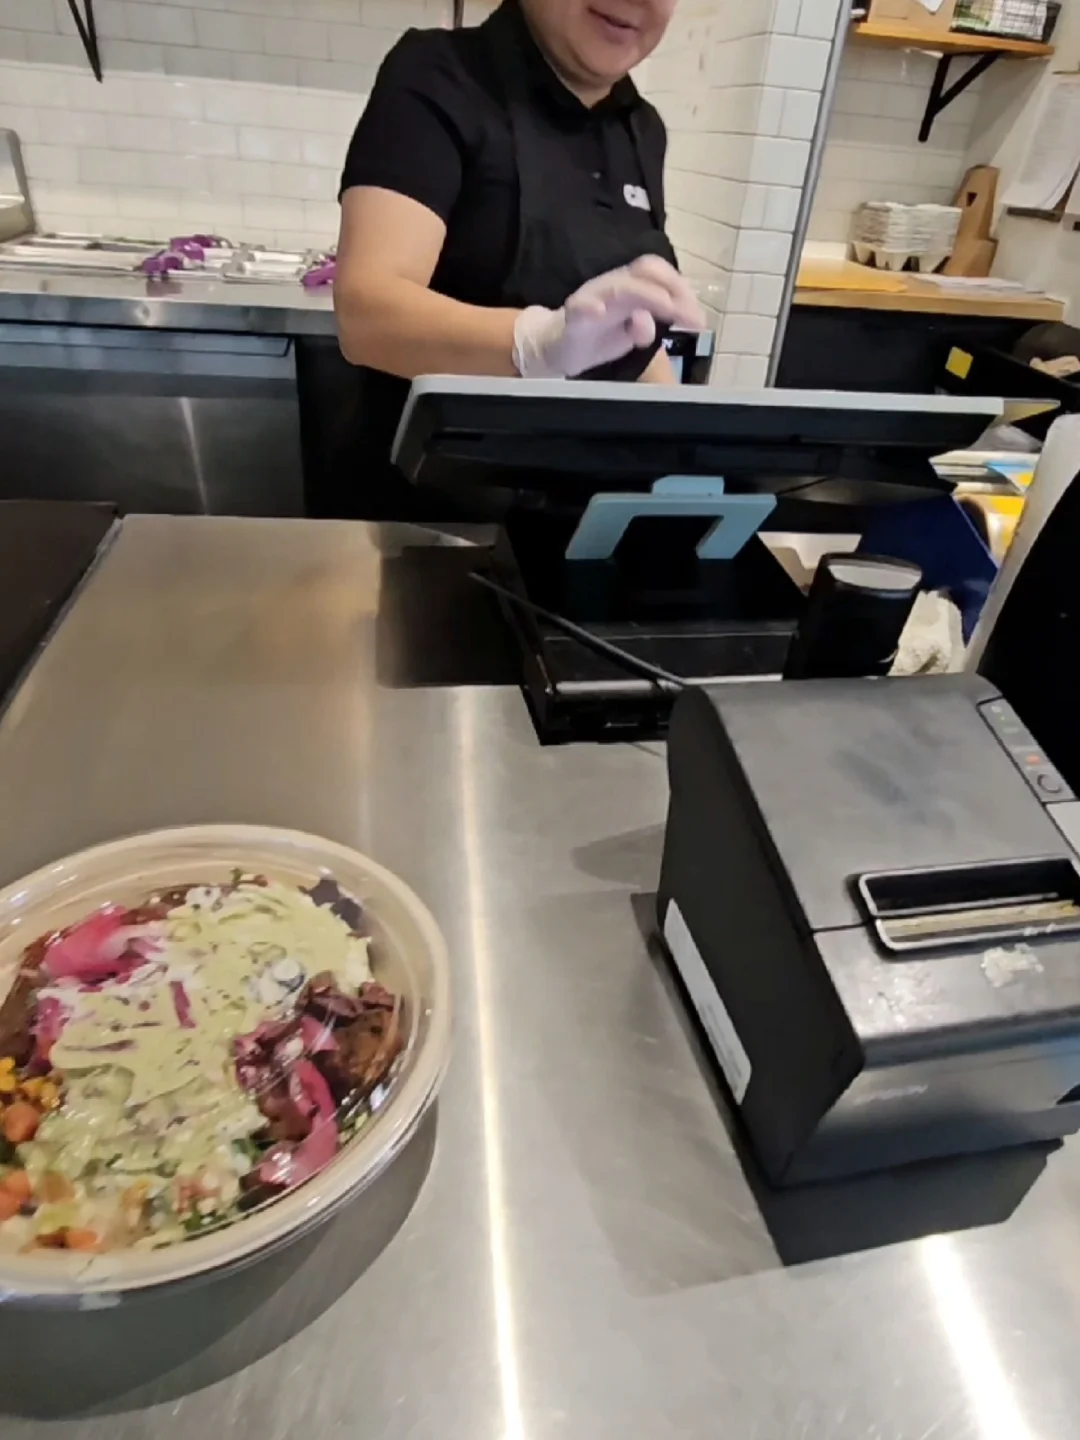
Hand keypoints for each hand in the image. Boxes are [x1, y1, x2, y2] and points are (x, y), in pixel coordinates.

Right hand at [512, 256, 705, 379]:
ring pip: (619, 286)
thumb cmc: (598, 336)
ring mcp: (592, 297)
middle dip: (672, 290)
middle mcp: (613, 285)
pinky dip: (591, 307)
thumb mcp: (630, 336)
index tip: (697, 317)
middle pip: (644, 271)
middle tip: (689, 317)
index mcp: (630, 286)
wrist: (557, 348)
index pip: (659, 273)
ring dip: (646, 296)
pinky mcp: (573, 316)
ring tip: (666, 308)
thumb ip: (645, 329)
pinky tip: (600, 312)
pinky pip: (581, 306)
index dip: (681, 289)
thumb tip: (649, 324)